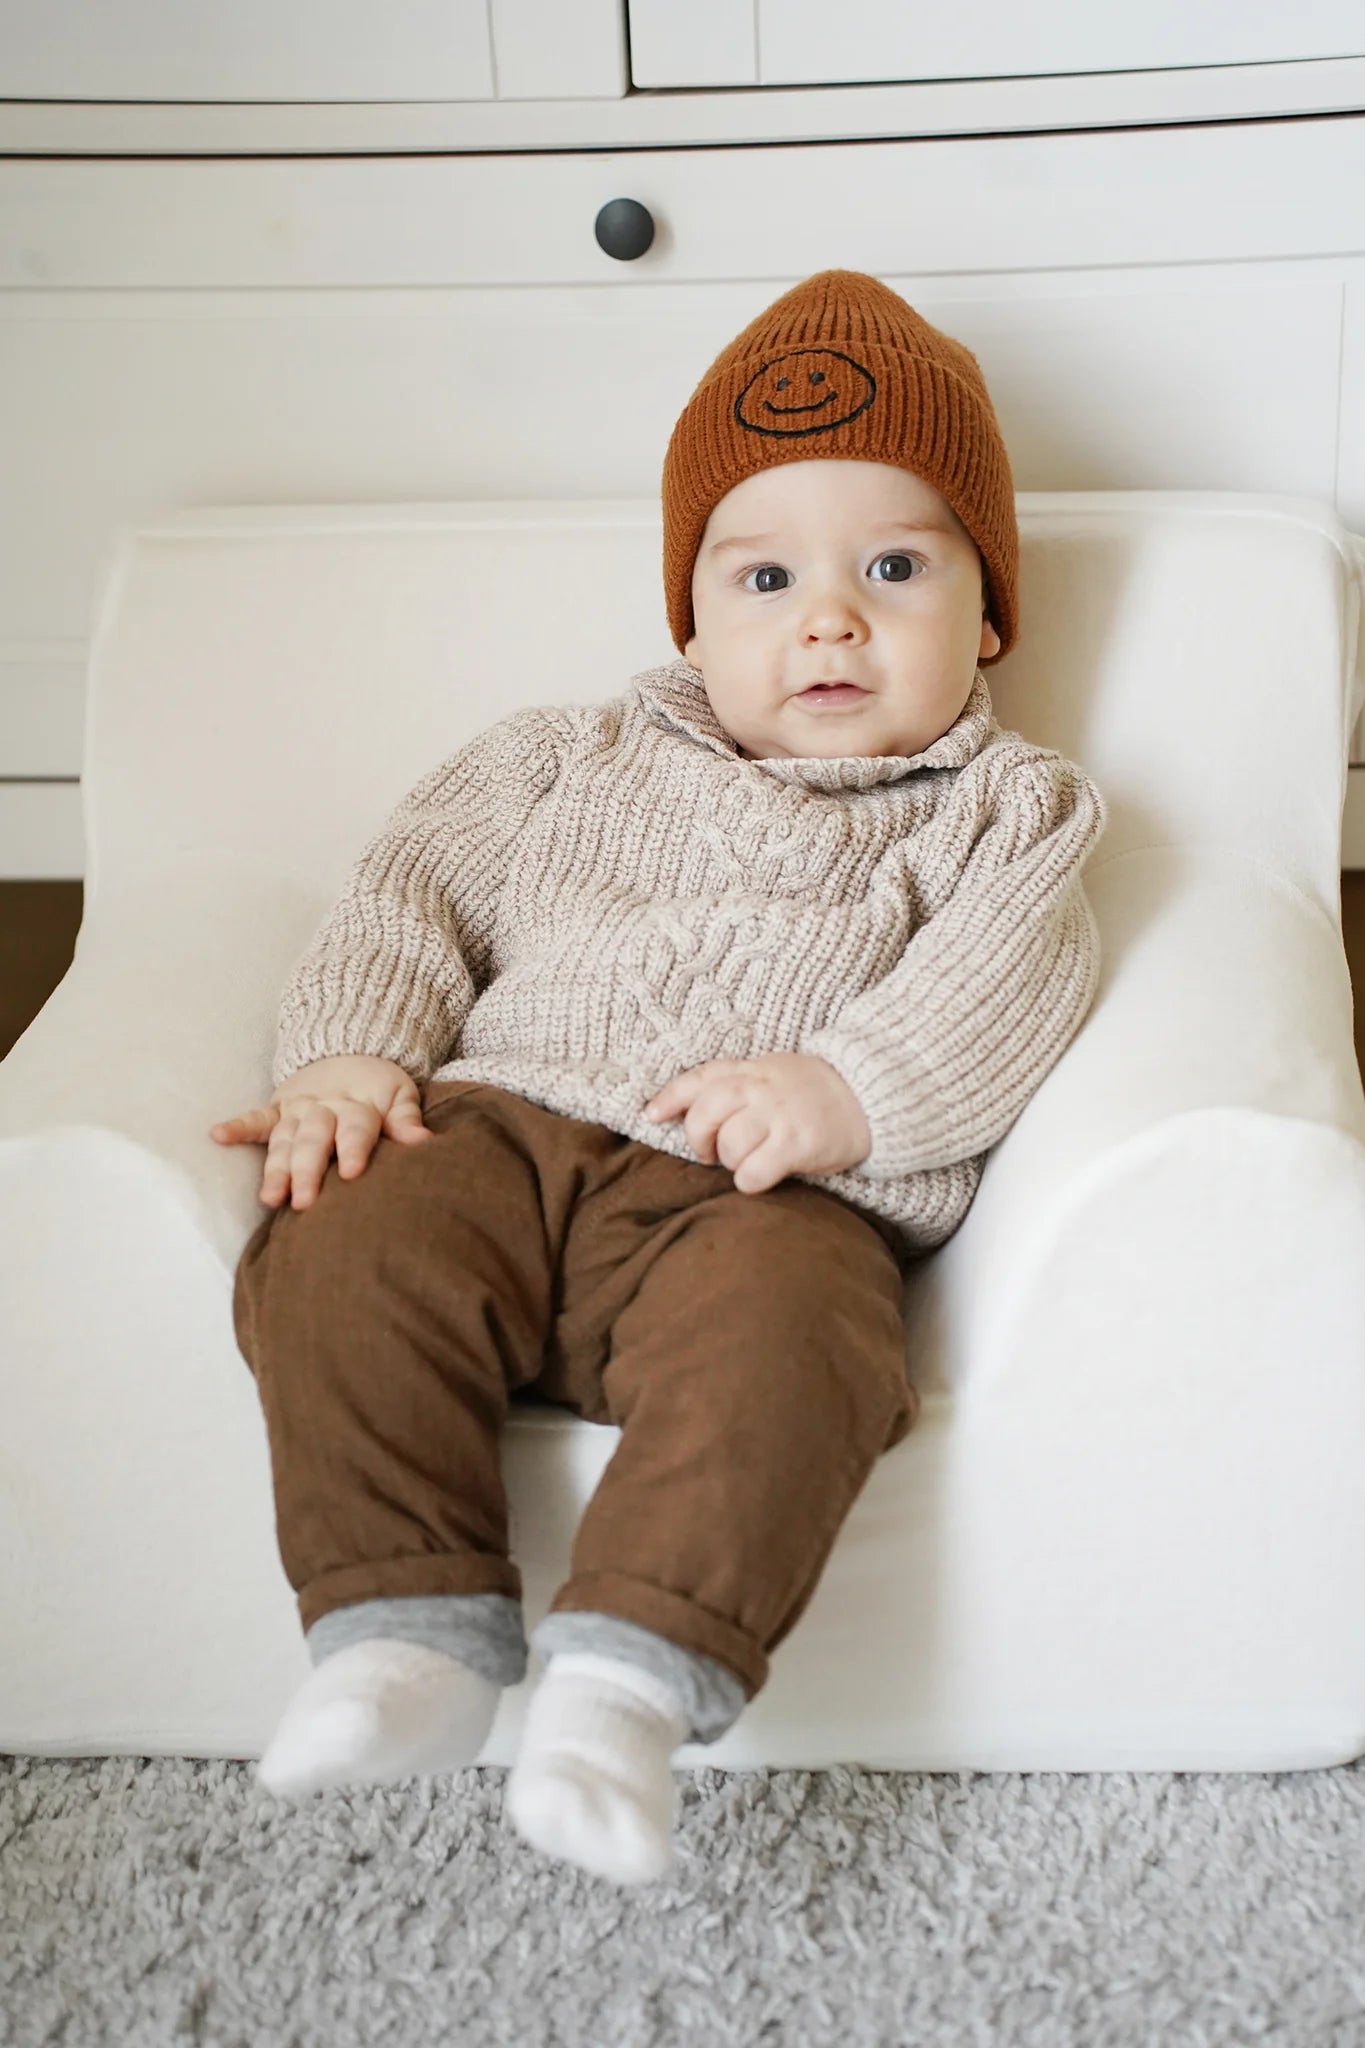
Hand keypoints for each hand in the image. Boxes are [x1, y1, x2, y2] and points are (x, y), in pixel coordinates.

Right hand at [209, 1054, 432, 1210]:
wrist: (351, 1048)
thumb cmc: (380, 1086)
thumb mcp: (400, 1094)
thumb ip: (407, 1119)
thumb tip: (424, 1142)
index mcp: (358, 1105)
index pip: (356, 1129)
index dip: (354, 1149)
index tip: (352, 1173)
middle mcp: (324, 1108)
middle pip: (314, 1141)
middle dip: (308, 1171)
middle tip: (305, 1203)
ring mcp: (298, 1109)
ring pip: (284, 1140)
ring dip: (275, 1168)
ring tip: (269, 1198)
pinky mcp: (278, 1109)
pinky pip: (256, 1118)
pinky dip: (237, 1126)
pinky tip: (217, 1135)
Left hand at [643, 1052, 870, 1193]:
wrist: (869, 1097)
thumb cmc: (814, 1093)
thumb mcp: (772, 1073)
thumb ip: (734, 1084)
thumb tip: (681, 1109)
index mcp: (751, 1070)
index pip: (700, 1078)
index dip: (670, 1098)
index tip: (651, 1115)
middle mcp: (760, 1088)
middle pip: (705, 1114)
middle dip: (699, 1139)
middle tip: (711, 1152)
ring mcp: (779, 1115)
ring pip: (728, 1146)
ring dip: (732, 1162)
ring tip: (751, 1160)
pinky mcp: (797, 1144)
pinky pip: (753, 1172)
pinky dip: (751, 1181)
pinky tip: (765, 1176)